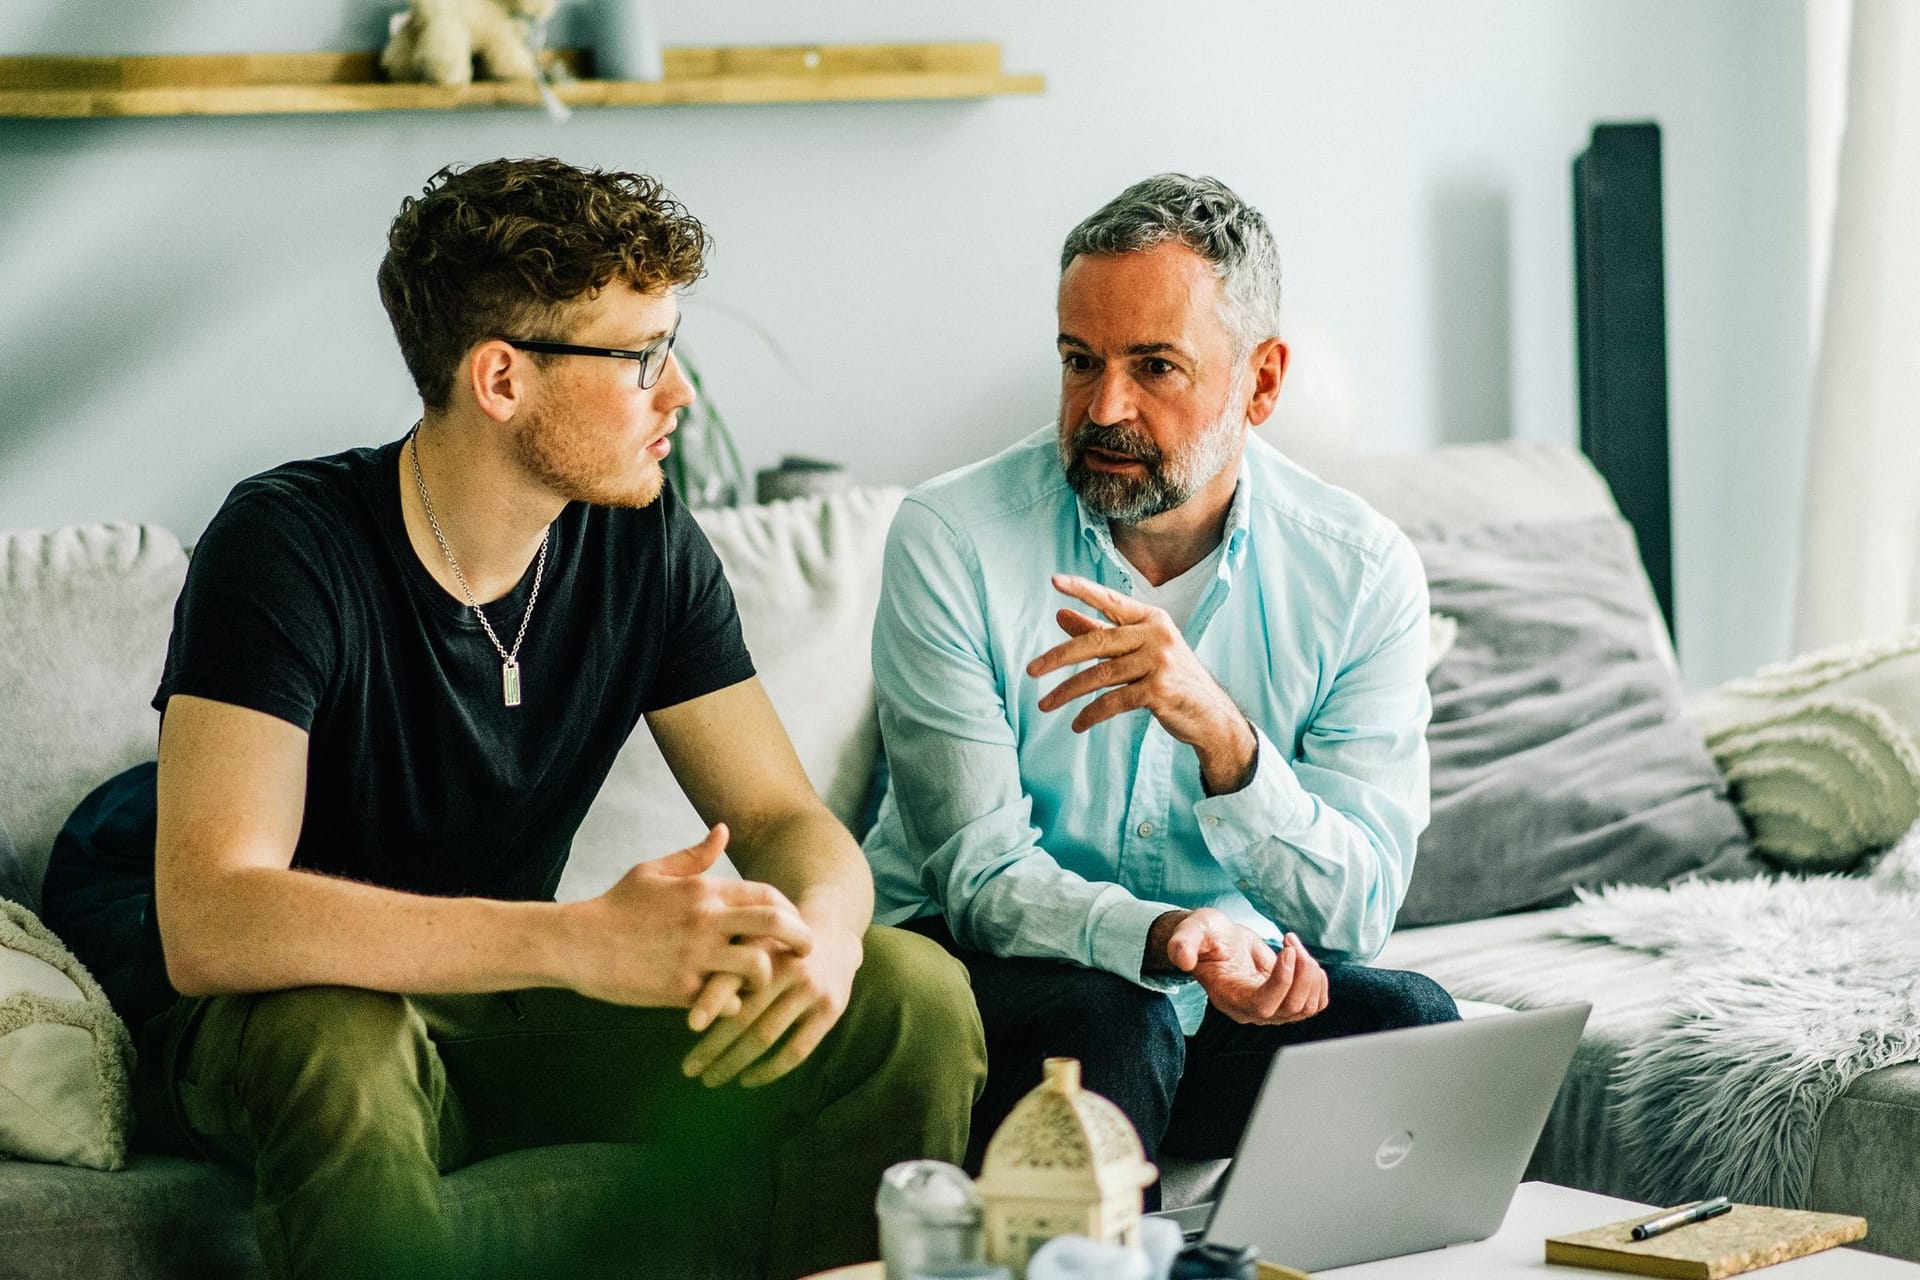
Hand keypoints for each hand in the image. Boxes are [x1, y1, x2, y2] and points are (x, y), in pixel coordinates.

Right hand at [565, 824, 813, 1009]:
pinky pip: (728, 1001)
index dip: (790, 910)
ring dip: (768, 976)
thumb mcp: (654, 871)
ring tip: (763, 982)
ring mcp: (696, 956)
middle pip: (776, 923)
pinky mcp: (681, 990)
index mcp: (704, 890)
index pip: (768, 895)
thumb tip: (724, 830)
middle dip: (801, 938)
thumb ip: (694, 855)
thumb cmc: (615, 905)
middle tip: (809, 951)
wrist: (577, 943)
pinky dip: (735, 1005)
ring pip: (758, 966)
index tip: (795, 924)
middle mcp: (706, 921)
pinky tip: (729, 1004)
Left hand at [680, 917, 863, 1088]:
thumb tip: (690, 1010)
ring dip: (733, 1064)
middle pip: (742, 1016)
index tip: (691, 1026)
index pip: (730, 980)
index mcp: (761, 947)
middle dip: (712, 1048)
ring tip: (710, 1079)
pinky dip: (769, 1071)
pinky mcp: (831, 1009)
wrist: (834, 932)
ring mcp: (811, 989)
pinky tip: (747, 1079)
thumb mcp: (751, 942)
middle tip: (689, 1069)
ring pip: (764, 1037)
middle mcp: (786, 967)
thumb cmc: (775, 945)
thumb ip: (724, 967)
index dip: (710, 1002)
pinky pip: (796, 1050)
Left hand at [1028, 574, 1256, 793]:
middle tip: (1031, 670)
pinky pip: (1113, 701)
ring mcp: (1159, 662)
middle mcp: (1156, 635)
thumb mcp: (1138, 651)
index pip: (1111, 600)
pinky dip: (1091, 714)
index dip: (1083, 590)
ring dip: (1068, 692)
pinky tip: (1077, 723)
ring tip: (1045, 704)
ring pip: (1101, 675)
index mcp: (1151, 619)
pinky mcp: (1158, 690)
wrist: (1210, 716)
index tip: (1054, 581)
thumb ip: (1100, 633)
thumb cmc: (1170, 679)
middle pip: (1097, 642)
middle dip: (1059, 657)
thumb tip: (1061, 615)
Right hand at [1159, 907, 1327, 1025]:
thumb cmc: (1206, 936)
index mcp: (1229, 997)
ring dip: (1311, 972)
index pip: (1263, 1004)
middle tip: (1290, 941)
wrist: (1218, 942)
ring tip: (1292, 944)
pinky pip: (1316, 1003)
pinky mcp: (1287, 1001)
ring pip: (1308, 1007)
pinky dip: (1318, 979)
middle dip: (1302, 971)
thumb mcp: (1191, 932)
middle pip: (1292, 1008)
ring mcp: (1272, 1009)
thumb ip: (1182, 944)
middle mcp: (1252, 1011)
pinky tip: (1301, 956)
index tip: (1288, 949)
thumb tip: (1182, 959)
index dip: (1282, 980)